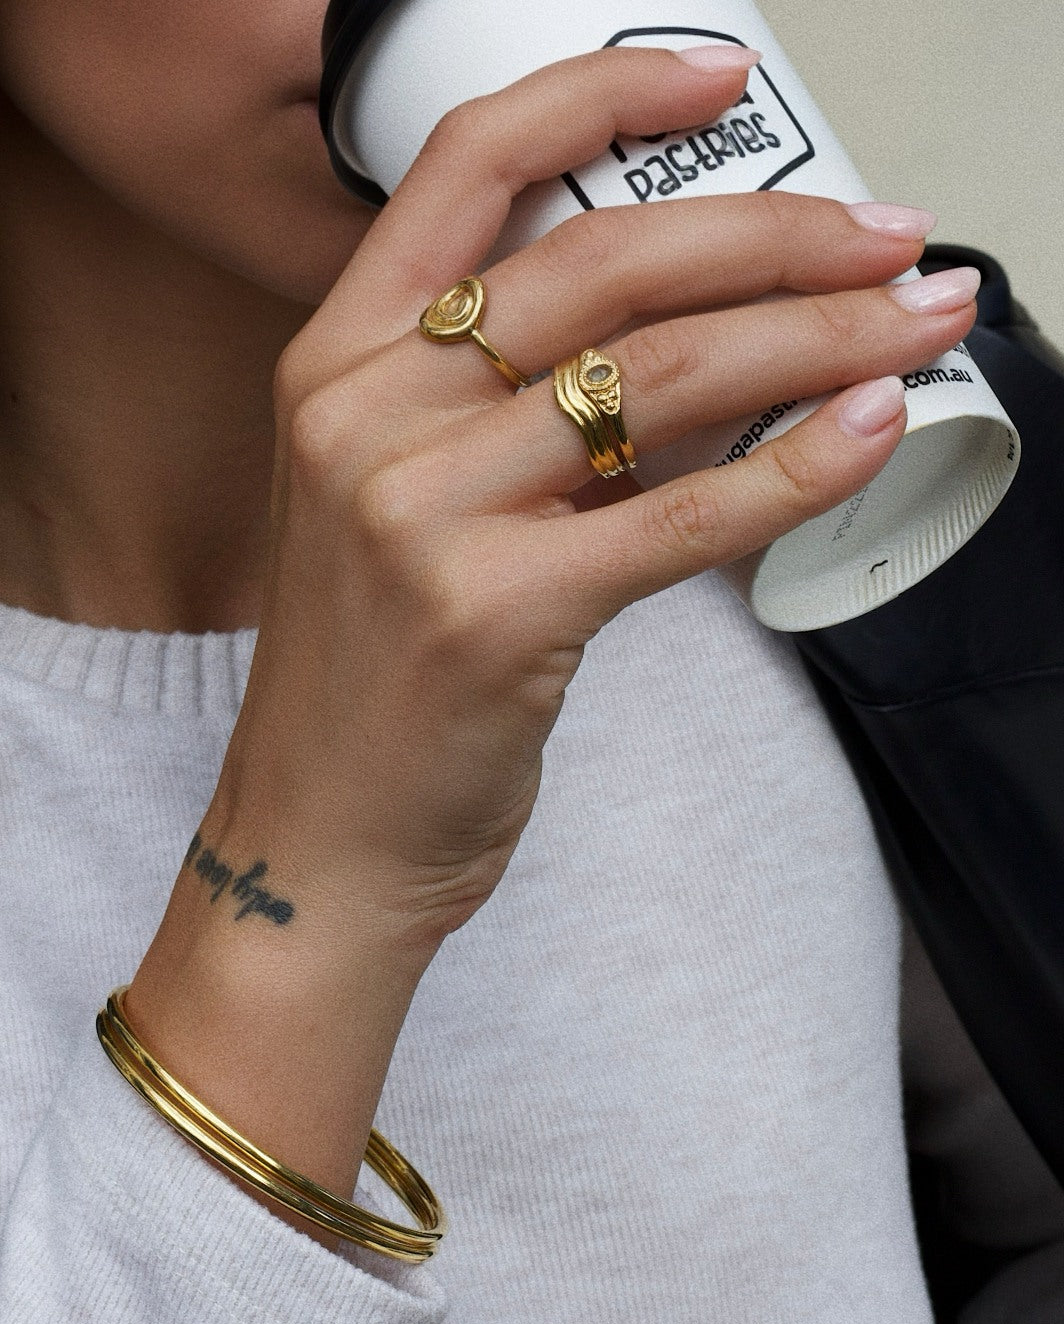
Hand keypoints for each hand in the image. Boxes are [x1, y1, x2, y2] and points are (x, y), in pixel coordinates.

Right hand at [212, 45, 974, 950]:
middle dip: (774, 235)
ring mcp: (421, 513)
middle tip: (885, 240)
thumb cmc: (377, 674)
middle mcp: (367, 416)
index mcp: (338, 364)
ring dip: (818, 339)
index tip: (717, 77)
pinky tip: (865, 432)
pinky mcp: (494, 614)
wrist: (320, 836)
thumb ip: (523, 409)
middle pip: (605, 263)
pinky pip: (678, 514)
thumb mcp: (410, 504)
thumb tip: (710, 342)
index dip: (599, 97)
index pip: (466, 165)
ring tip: (912, 323)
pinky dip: (793, 471)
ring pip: (662, 377)